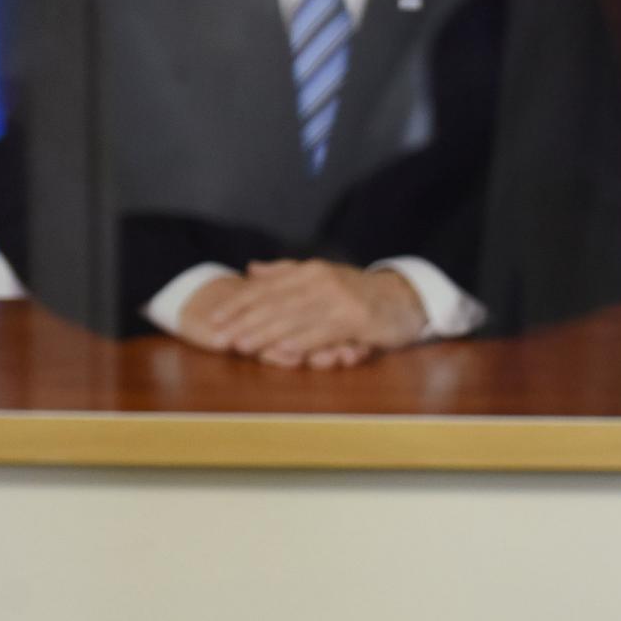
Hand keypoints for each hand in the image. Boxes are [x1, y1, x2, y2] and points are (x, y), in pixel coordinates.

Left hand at [182, 259, 426, 366]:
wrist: (406, 298)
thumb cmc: (359, 292)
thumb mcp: (323, 276)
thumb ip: (287, 272)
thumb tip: (252, 269)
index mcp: (309, 271)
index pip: (265, 288)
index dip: (237, 303)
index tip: (214, 318)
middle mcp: (321, 281)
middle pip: (274, 303)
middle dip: (244, 321)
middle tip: (219, 336)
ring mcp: (339, 299)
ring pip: (294, 318)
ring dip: (265, 334)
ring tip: (241, 345)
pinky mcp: (356, 319)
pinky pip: (322, 333)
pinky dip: (300, 343)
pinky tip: (280, 351)